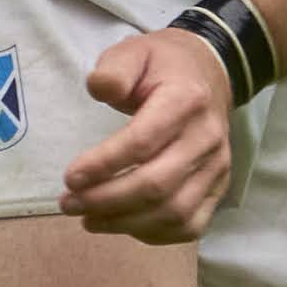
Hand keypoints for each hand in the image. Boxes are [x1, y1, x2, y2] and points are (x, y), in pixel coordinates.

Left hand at [67, 27, 238, 242]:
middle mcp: (207, 138)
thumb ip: (114, 69)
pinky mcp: (218, 189)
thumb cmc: (163, 67)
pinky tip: (120, 224)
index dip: (104, 164)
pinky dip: (152, 234)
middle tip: (68, 203)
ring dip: (125, 223)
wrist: (210, 75)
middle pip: (157, 185)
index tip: (70, 177)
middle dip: (106, 200)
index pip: (143, 142)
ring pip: (174, 213)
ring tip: (87, 218)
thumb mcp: (134, 52)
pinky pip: (189, 226)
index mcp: (185, 100)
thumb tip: (98, 89)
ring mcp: (217, 167)